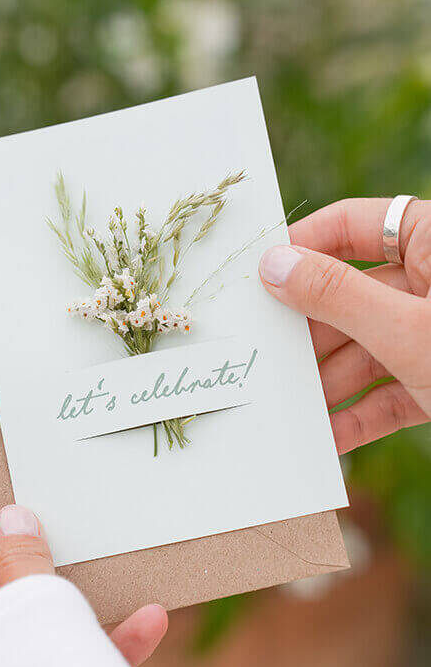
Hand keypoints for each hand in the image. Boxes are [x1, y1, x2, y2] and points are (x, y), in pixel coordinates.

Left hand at [0, 425, 167, 666]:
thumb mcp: (25, 610)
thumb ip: (20, 559)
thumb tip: (12, 517)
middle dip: (22, 544)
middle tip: (55, 507)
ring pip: (18, 614)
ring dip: (68, 592)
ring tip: (104, 559)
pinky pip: (53, 662)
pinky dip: (94, 641)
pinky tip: (149, 621)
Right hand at [259, 198, 430, 452]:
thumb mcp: (408, 327)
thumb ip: (336, 295)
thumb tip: (272, 265)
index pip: (349, 226)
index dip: (299, 248)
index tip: (253, 279)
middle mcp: (430, 282)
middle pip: (347, 297)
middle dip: (306, 334)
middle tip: (260, 356)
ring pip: (364, 349)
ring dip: (327, 384)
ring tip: (285, 410)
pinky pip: (389, 393)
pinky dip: (360, 417)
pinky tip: (327, 440)